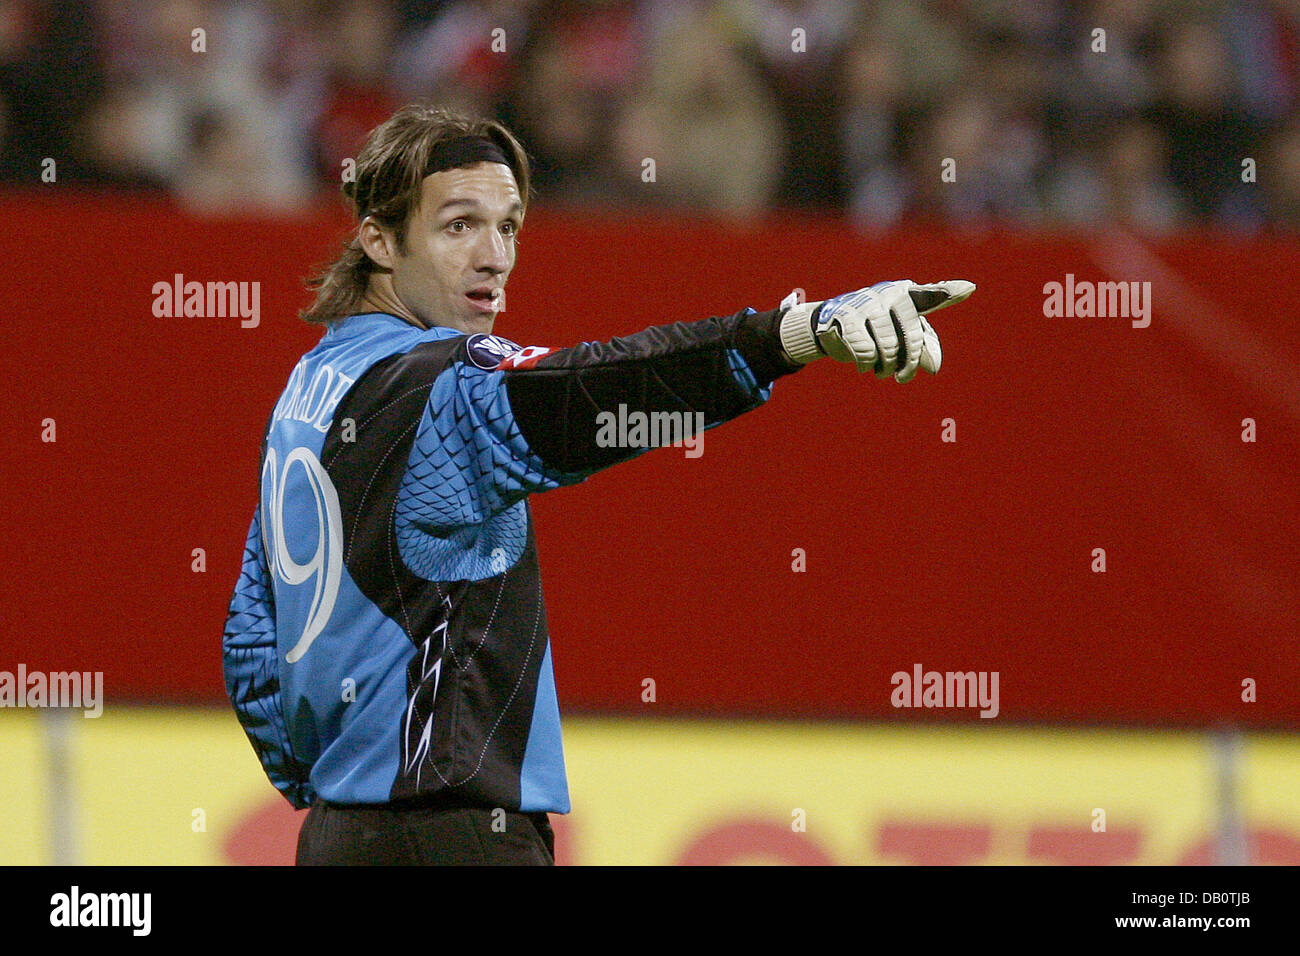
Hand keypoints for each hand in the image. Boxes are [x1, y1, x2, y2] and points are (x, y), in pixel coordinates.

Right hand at [778, 279, 975, 381]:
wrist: (828, 326)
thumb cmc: (873, 329)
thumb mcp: (899, 337)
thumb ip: (922, 349)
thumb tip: (932, 368)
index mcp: (907, 294)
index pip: (930, 296)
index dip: (947, 292)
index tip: (970, 288)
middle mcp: (890, 293)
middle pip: (912, 334)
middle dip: (910, 362)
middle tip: (903, 377)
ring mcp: (867, 303)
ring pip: (888, 346)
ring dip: (887, 367)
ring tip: (882, 371)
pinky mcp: (846, 317)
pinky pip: (866, 351)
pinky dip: (867, 365)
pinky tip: (865, 367)